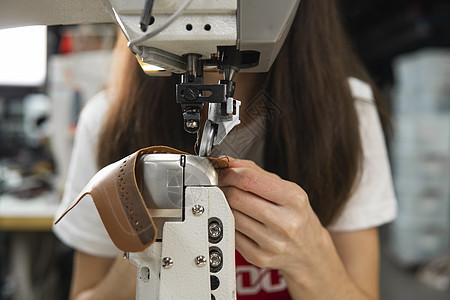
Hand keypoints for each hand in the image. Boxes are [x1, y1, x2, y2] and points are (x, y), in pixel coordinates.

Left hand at [218, 157, 338, 279]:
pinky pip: (231, 233)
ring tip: (232, 201)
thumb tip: (226, 162)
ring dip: (225, 205)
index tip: (223, 171)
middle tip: (223, 185)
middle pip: (236, 197)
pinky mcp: (259, 256)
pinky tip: (239, 219)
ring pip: (231, 215)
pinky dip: (230, 223)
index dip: (229, 173)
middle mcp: (286, 223)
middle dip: (224, 187)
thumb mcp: (284, 187)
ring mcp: (272, 243)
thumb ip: (254, 172)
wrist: (308, 250)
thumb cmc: (295, 214)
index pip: (249, 180)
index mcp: (294, 199)